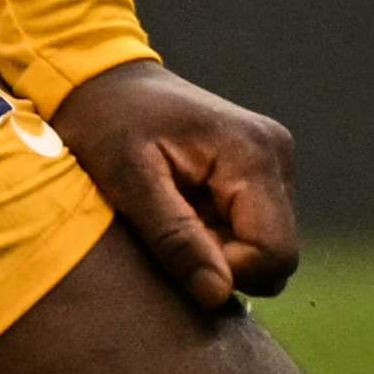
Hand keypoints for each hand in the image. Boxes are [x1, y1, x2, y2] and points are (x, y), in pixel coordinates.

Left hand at [53, 60, 300, 314]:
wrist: (96, 78)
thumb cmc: (104, 122)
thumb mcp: (127, 180)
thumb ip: (174, 237)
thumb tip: (217, 294)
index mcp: (253, 155)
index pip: (274, 253)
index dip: (227, 271)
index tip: (174, 255)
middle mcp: (277, 156)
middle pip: (276, 253)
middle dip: (222, 260)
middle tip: (165, 232)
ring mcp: (272, 162)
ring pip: (264, 243)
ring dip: (217, 245)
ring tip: (169, 212)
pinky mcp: (259, 170)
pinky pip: (251, 226)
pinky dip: (216, 230)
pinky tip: (179, 205)